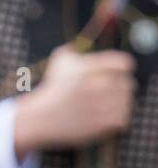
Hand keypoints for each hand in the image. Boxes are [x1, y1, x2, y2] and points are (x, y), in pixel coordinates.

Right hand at [13, 45, 135, 155]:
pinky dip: (116, 118)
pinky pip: (122, 118)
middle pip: (128, 83)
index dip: (121, 68)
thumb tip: (90, 44)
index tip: (117, 73)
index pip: (124, 63)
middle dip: (119, 87)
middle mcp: (98, 84)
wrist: (41, 117)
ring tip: (105, 105)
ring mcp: (101, 105)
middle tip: (109, 92)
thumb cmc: (52, 88)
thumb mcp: (60, 60)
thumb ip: (79, 49)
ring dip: (118, 103)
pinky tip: (104, 117)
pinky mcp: (103, 124)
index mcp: (90, 67)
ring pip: (126, 102)